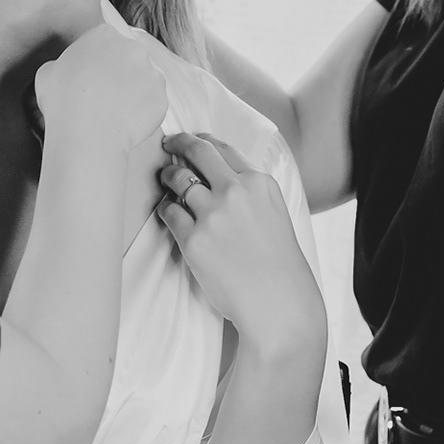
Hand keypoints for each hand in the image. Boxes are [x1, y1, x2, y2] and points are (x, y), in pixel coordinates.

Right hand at [35, 26, 168, 156]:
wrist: (87, 133)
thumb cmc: (63, 102)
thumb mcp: (47, 73)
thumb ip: (62, 63)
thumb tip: (67, 71)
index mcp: (103, 35)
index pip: (103, 41)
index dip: (96, 60)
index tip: (91, 76)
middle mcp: (132, 48)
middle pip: (128, 57)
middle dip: (119, 73)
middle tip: (104, 95)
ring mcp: (151, 72)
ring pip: (144, 79)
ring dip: (133, 91)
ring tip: (115, 111)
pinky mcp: (162, 97)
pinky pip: (153, 102)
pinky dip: (143, 111)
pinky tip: (125, 122)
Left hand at [157, 133, 325, 353]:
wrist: (278, 303)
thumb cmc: (277, 264)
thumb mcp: (274, 213)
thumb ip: (249, 191)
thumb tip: (216, 174)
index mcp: (259, 182)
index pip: (223, 148)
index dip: (200, 140)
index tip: (188, 140)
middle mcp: (236, 192)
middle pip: (197, 153)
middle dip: (177, 144)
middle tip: (167, 145)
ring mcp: (213, 215)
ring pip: (177, 180)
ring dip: (167, 177)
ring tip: (165, 180)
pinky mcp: (194, 239)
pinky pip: (168, 211)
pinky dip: (165, 208)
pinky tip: (168, 211)